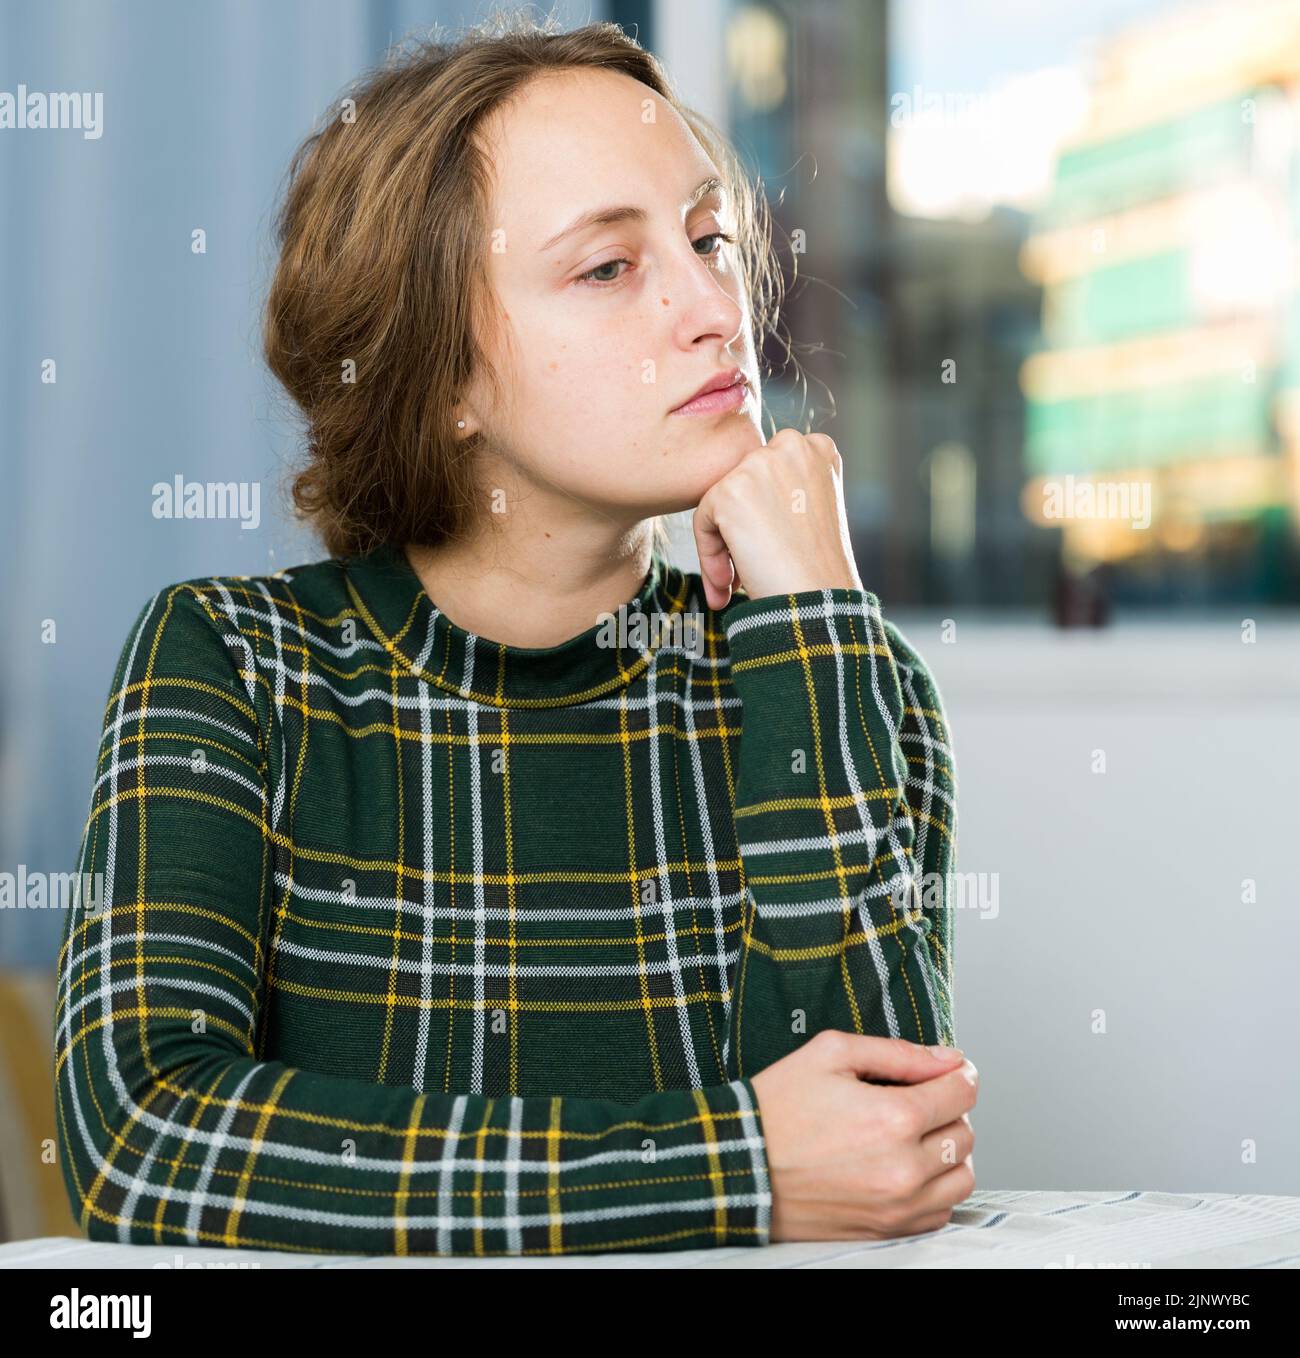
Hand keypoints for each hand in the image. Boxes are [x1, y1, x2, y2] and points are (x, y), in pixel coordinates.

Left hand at [692, 429, 864, 610]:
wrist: (818, 597)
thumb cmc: (819, 566)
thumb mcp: (816, 509)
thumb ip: (787, 487)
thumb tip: (749, 497)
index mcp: (817, 448)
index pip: (768, 472)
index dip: (763, 513)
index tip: (769, 548)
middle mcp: (791, 445)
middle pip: (743, 484)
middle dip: (740, 527)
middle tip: (745, 570)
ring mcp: (760, 465)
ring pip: (721, 501)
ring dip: (723, 544)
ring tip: (733, 582)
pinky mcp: (730, 490)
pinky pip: (703, 520)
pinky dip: (709, 554)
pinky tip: (727, 582)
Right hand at [749, 1030, 977, 1242]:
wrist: (739, 1166)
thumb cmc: (778, 1106)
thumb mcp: (831, 1054)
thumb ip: (897, 1053)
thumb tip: (948, 1059)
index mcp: (893, 1117)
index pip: (962, 1092)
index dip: (959, 1073)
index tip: (950, 1070)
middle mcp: (904, 1167)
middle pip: (965, 1133)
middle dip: (949, 1110)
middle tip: (919, 1100)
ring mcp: (898, 1205)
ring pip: (962, 1177)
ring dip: (949, 1152)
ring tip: (917, 1136)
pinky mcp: (887, 1230)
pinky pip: (941, 1211)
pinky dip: (935, 1189)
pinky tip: (907, 1167)